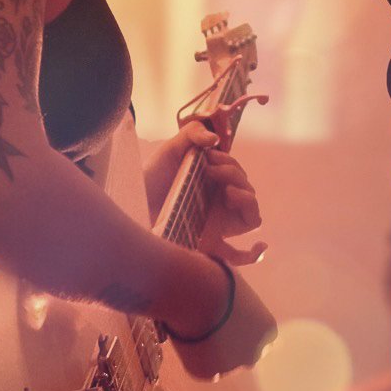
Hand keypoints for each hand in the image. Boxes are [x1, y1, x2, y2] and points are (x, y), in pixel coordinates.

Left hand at [145, 116, 265, 266]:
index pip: (238, 174)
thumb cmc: (149, 180)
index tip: (211, 156)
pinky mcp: (211, 245)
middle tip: (211, 170)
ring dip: (246, 198)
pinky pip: (240, 257)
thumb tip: (216, 140)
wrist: (130, 205)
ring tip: (228, 192)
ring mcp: (217, 225)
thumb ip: (192, 134)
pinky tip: (260, 247)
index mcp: (212, 183)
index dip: (231, 164)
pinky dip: (254, 255)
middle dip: (234, 174)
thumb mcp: (170, 150)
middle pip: (247, 190)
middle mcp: (218, 204)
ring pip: (252, 215)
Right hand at [170, 261, 277, 380]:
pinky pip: (201, 369)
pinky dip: (193, 359)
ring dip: (211, 354)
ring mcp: (233, 367)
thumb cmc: (213, 277)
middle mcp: (255, 353)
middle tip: (211, 334)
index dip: (243, 333)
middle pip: (246, 357)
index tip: (228, 325)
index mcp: (267, 330)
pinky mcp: (209, 374)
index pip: (261, 339)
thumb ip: (241, 293)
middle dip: (231, 349)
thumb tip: (242, 272)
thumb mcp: (237, 282)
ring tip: (193, 330)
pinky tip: (186, 340)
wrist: (193, 292)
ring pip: (221, 365)